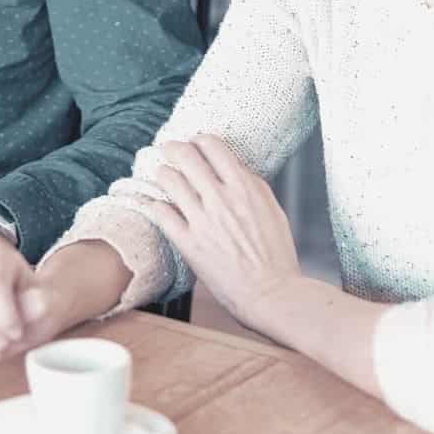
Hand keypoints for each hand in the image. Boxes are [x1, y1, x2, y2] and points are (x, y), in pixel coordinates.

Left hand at [138, 135, 301, 335]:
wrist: (271, 293)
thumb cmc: (277, 255)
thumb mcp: (272, 210)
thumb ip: (252, 186)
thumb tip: (234, 168)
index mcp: (244, 186)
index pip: (213, 146)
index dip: (200, 140)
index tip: (195, 143)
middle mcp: (220, 198)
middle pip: (185, 156)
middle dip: (174, 148)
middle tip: (168, 149)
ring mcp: (201, 219)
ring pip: (169, 180)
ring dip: (163, 173)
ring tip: (162, 174)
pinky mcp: (188, 243)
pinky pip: (161, 213)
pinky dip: (157, 205)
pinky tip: (159, 205)